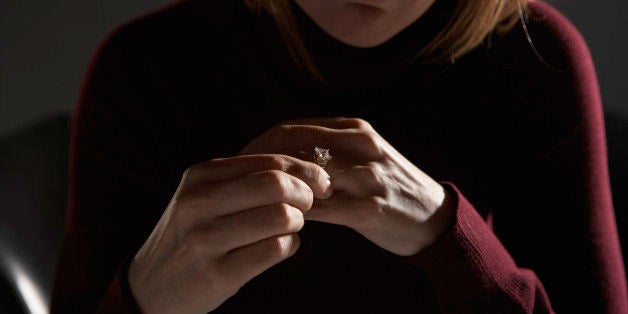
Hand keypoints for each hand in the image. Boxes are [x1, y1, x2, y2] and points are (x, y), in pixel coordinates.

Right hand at [128, 155, 331, 312]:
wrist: (151, 286)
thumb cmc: (191, 235)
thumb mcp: (204, 197)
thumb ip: (245, 179)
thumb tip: (306, 168)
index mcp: (200, 176)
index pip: (269, 161)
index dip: (305, 169)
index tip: (321, 182)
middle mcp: (199, 203)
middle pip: (276, 184)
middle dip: (305, 193)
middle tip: (309, 203)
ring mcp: (206, 239)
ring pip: (281, 217)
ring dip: (297, 222)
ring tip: (289, 226)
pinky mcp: (218, 273)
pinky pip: (276, 249)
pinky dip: (289, 246)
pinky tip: (280, 246)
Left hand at [240, 118, 454, 255]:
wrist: (434, 217)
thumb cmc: (388, 187)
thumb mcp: (360, 154)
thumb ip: (325, 149)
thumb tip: (276, 156)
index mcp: (353, 128)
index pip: (291, 129)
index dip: (258, 146)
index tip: (237, 164)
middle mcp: (359, 144)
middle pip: (291, 146)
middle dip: (258, 166)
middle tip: (236, 186)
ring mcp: (366, 175)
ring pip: (304, 176)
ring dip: (277, 191)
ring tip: (255, 205)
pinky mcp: (370, 207)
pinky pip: (322, 209)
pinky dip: (297, 213)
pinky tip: (284, 221)